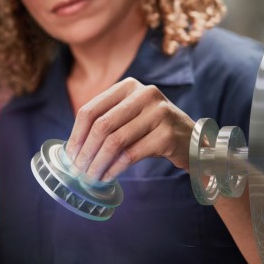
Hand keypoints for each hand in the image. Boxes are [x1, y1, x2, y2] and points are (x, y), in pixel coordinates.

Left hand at [64, 77, 194, 180]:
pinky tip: (107, 176)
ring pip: (115, 141)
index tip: (69, 155)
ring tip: (90, 177)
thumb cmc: (153, 130)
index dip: (76, 134)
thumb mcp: (130, 116)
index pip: (90, 110)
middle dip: (85, 151)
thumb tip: (73, 149)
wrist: (193, 141)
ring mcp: (159, 112)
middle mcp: (144, 94)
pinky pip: (131, 154)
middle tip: (77, 171)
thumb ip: (106, 122)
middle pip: (101, 126)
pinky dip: (114, 168)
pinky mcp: (168, 134)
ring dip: (98, 163)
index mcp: (128, 86)